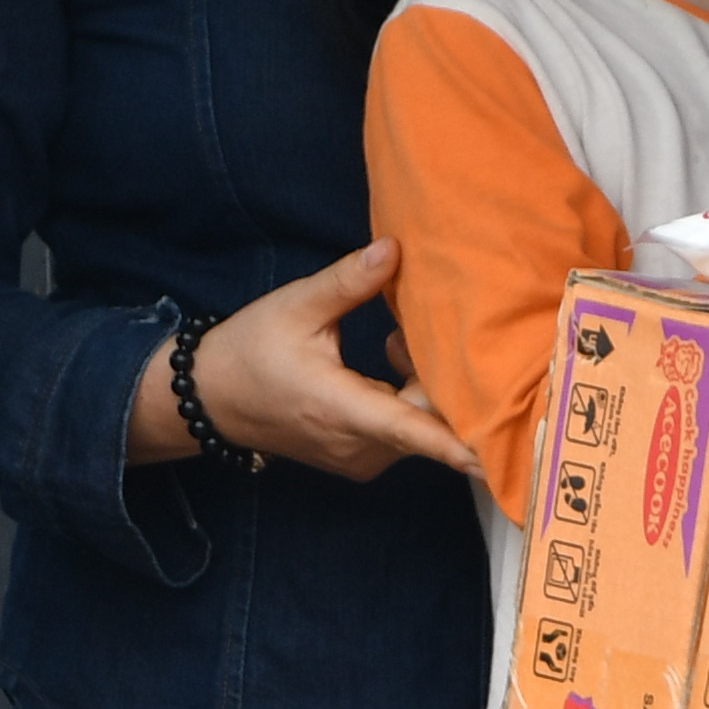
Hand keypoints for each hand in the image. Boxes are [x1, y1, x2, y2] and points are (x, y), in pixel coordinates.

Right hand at [120, 243, 483, 480]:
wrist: (211, 398)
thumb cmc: (250, 351)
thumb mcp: (296, 306)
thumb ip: (349, 282)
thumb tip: (394, 249)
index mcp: (342, 409)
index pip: (412, 431)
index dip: (458, 444)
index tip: (496, 457)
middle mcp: (357, 445)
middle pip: (427, 421)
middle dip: (441, 379)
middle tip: (425, 332)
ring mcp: (358, 458)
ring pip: (417, 428)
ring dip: (422, 386)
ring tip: (395, 342)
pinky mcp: (358, 459)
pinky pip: (403, 434)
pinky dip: (408, 400)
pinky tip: (387, 360)